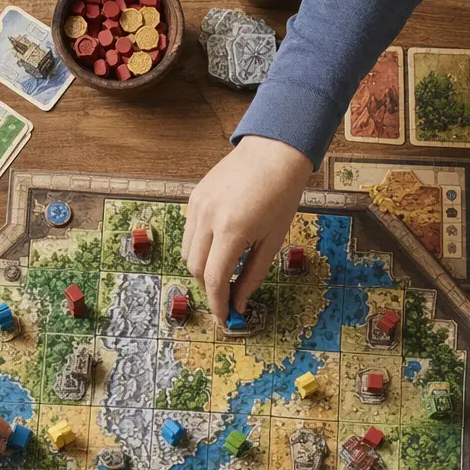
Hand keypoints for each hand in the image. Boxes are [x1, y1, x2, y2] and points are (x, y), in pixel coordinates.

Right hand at [182, 135, 312, 321]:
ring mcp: (198, 206)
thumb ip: (253, 275)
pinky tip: (218, 247)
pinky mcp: (194, 197)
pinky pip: (189, 234)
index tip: (224, 319)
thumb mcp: (273, 240)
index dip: (217, 304)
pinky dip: (199, 249)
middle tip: (228, 296)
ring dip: (202, 270)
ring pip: (187, 254)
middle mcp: (209, 217)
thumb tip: (238, 304)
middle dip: (210, 288)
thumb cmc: (282, 194)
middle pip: (196, 270)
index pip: (214, 278)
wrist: (275, 150)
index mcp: (233, 229)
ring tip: (224, 270)